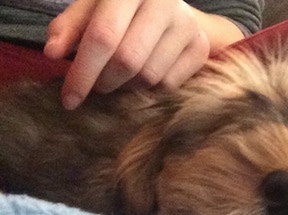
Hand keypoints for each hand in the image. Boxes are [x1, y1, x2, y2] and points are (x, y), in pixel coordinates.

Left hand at [44, 0, 210, 109]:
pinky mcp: (200, 47)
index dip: (83, 72)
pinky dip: (150, 88)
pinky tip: (143, 74)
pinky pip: (169, 85)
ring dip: (128, 86)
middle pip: (128, 61)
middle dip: (105, 82)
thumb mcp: (92, 8)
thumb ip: (69, 27)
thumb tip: (54, 54)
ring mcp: (187, 26)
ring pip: (149, 77)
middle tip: (97, 86)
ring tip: (121, 76)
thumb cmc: (121, 9)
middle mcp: (165, 3)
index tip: (69, 99)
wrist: (168, 7)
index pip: (104, 36)